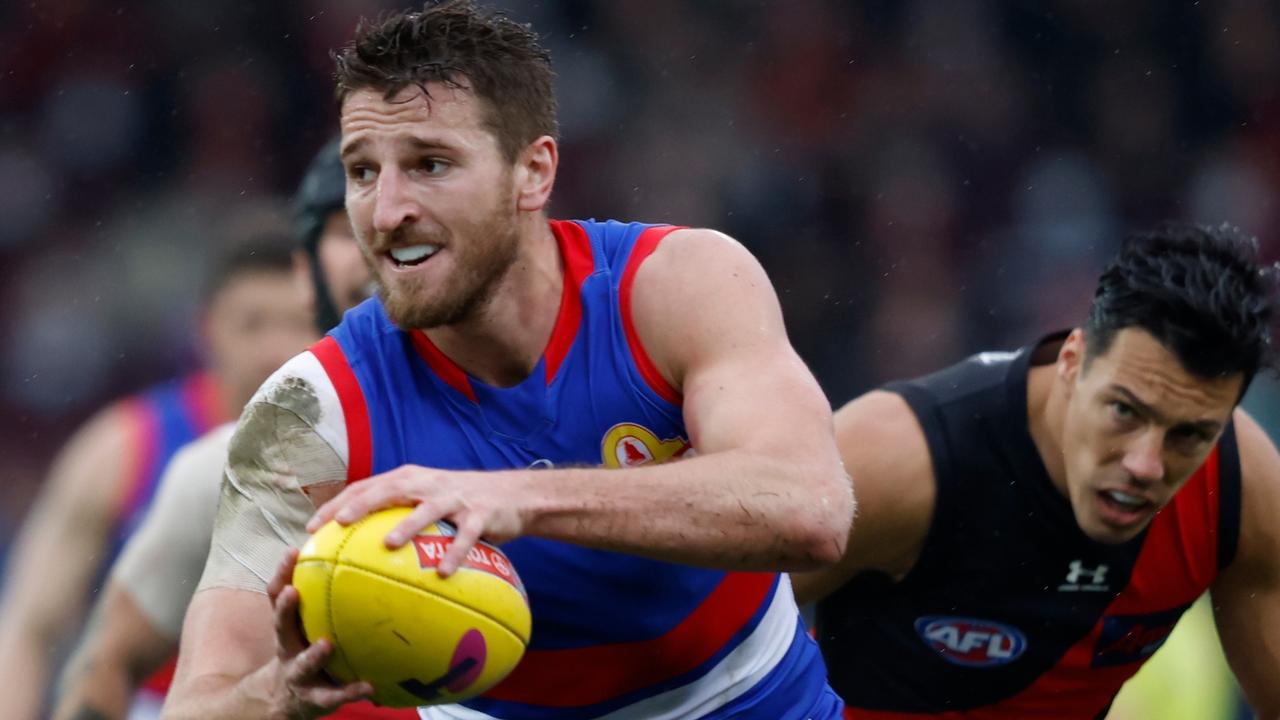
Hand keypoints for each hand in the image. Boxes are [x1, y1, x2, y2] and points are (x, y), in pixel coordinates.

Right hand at [266, 549, 371, 717]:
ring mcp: (298, 674)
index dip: (282, 573)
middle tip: (292, 591)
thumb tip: (358, 557)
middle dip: (285, 608)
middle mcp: (288, 648)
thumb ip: (323, 597)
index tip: (293, 552)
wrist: (284, 699)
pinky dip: (350, 691)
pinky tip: (369, 687)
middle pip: (280, 626)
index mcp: (288, 626)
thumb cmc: (303, 649)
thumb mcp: (304, 625)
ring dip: (313, 654)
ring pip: (302, 664)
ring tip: (326, 645)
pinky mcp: (314, 698)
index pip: (278, 595)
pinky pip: (333, 695)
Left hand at [306, 465, 525, 576]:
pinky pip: (466, 535)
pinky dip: (455, 552)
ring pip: (427, 509)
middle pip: (390, 489)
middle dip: (362, 504)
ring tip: (388, 545)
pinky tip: (443, 572)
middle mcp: (429, 484)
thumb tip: (354, 550)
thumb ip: (396, 514)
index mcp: (411, 479)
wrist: (513, 495)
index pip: (367, 486)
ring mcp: (455, 498)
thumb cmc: (460, 503)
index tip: (311, 526)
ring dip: (407, 525)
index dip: (338, 503)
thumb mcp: (426, 499)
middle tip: (338, 524)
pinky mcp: (480, 514)